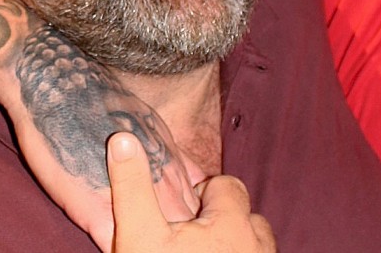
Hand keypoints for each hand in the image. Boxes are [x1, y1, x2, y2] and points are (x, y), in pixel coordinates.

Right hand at [107, 132, 275, 252]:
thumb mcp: (139, 234)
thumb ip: (132, 186)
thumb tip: (122, 139)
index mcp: (232, 223)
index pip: (228, 186)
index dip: (203, 191)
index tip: (181, 209)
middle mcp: (257, 246)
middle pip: (248, 217)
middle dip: (223, 220)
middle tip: (190, 236)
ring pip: (256, 246)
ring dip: (235, 246)